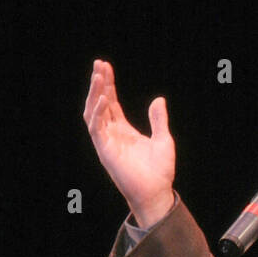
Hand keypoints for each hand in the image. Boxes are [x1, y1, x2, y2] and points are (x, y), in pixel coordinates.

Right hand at [83, 59, 175, 226]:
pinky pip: (96, 129)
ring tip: (98, 76)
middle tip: (98, 64)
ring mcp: (107, 142)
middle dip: (98, 84)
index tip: (105, 66)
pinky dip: (98, 113)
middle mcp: (112, 134)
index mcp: (124, 130)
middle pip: (100, 103)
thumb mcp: (164, 140)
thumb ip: (159, 120)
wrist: (157, 193)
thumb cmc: (159, 171)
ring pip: (93, 113)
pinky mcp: (105, 151)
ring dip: (94, 94)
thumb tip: (159, 99)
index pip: (111, 102)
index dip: (108, 84)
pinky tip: (102, 99)